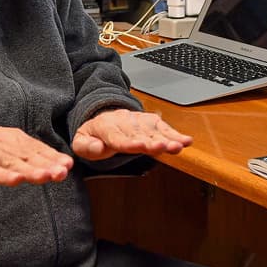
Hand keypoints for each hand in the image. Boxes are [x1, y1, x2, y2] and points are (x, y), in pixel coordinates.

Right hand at [0, 123, 73, 185]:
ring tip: (44, 176)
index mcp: (14, 138)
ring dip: (30, 170)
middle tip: (62, 172)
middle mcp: (4, 144)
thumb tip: (59, 163)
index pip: (36, 148)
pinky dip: (3, 175)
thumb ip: (31, 154)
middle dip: (46, 164)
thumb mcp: (9, 145)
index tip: (68, 164)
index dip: (52, 156)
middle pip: (28, 156)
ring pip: (12, 163)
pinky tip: (15, 181)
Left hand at [72, 109, 192, 160]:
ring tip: (178, 146)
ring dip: (167, 138)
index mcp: (105, 126)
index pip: (118, 137)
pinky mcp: (149, 122)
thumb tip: (99, 148)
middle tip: (163, 146)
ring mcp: (138, 121)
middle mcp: (124, 121)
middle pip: (140, 134)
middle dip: (152, 141)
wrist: (103, 118)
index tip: (140, 146)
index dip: (130, 142)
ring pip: (153, 130)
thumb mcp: (80, 142)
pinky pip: (162, 127)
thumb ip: (86, 147)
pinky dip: (175, 134)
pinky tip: (186, 141)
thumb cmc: (94, 135)